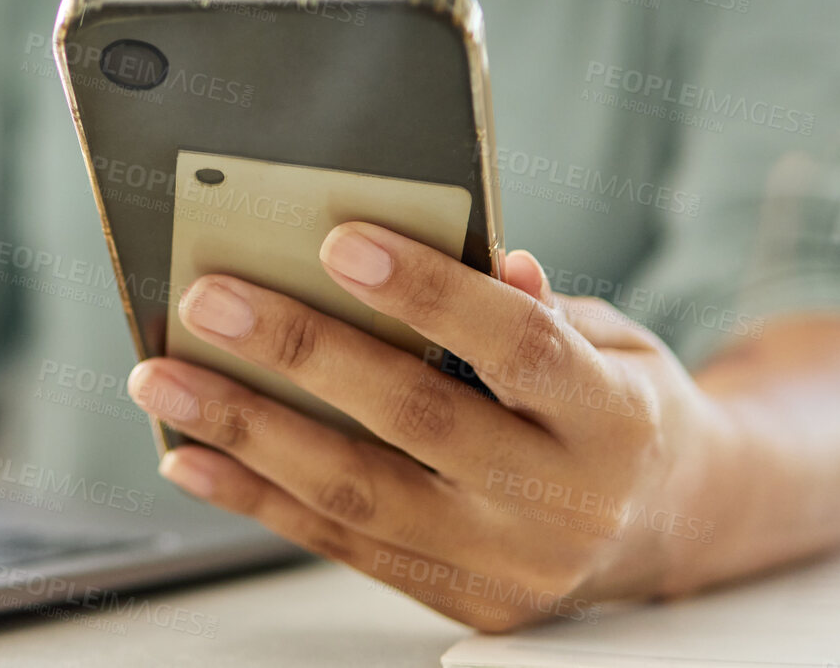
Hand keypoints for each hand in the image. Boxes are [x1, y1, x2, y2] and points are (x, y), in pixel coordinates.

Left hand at [126, 222, 738, 631]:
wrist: (673, 525)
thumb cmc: (616, 403)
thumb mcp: (610, 339)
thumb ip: (537, 307)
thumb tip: (485, 256)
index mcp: (612, 415)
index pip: (516, 345)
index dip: (430, 293)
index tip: (342, 239)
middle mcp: (563, 499)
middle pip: (416, 420)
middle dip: (303, 354)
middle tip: (212, 301)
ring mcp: (509, 563)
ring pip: (359, 496)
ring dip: (247, 431)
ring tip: (166, 380)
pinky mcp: (461, 600)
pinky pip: (339, 546)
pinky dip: (255, 498)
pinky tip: (191, 456)